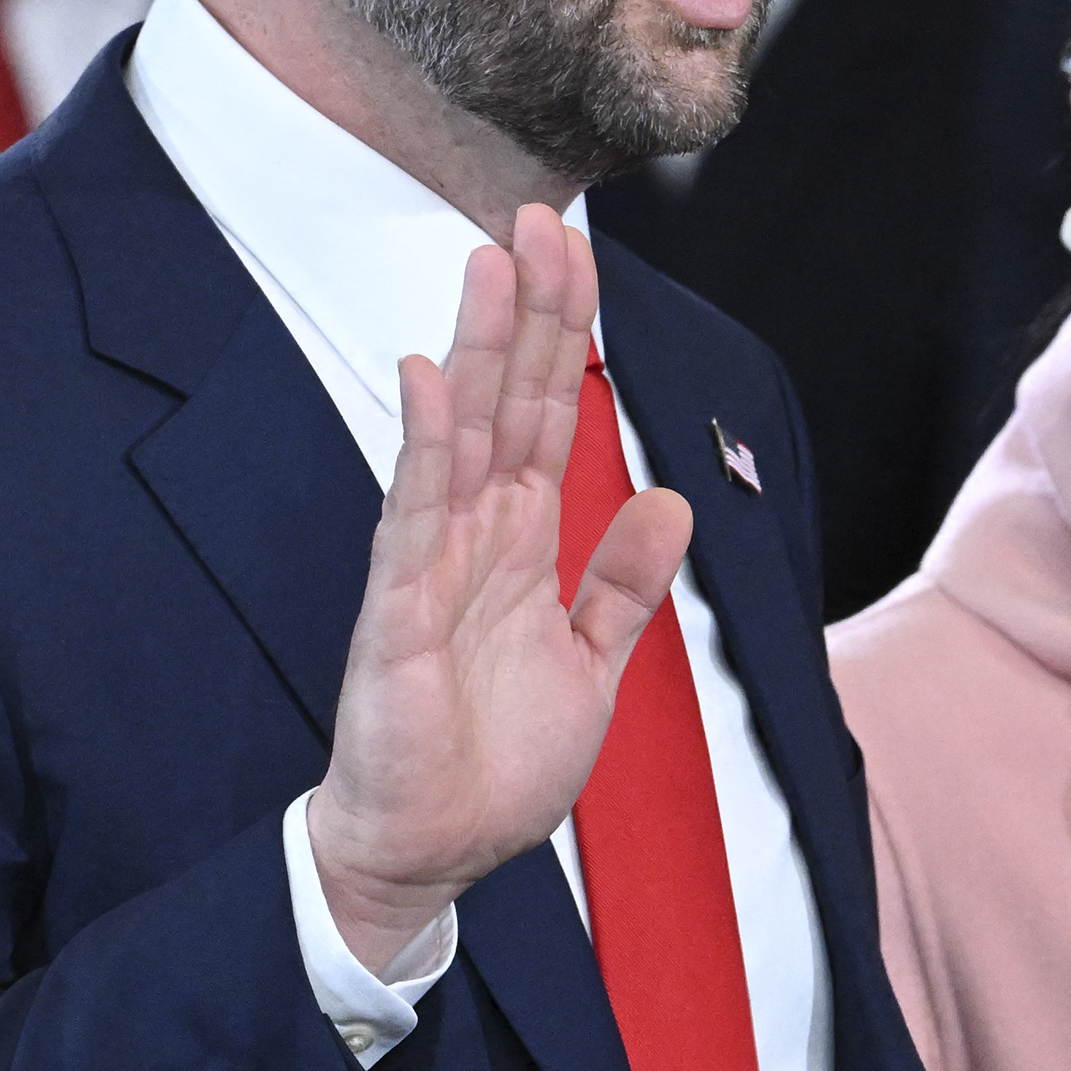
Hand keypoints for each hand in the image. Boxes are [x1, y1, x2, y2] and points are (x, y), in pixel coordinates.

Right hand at [316, 208, 686, 964]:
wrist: (431, 853)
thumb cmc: (492, 767)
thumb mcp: (591, 666)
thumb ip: (623, 585)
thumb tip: (671, 502)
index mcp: (523, 545)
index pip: (551, 417)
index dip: (569, 337)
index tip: (578, 255)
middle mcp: (477, 537)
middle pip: (510, 402)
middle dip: (530, 311)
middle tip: (538, 217)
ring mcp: (433, 565)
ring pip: (464, 434)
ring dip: (479, 347)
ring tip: (491, 261)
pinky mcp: (399, 610)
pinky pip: (412, 513)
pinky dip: (424, 445)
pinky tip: (430, 376)